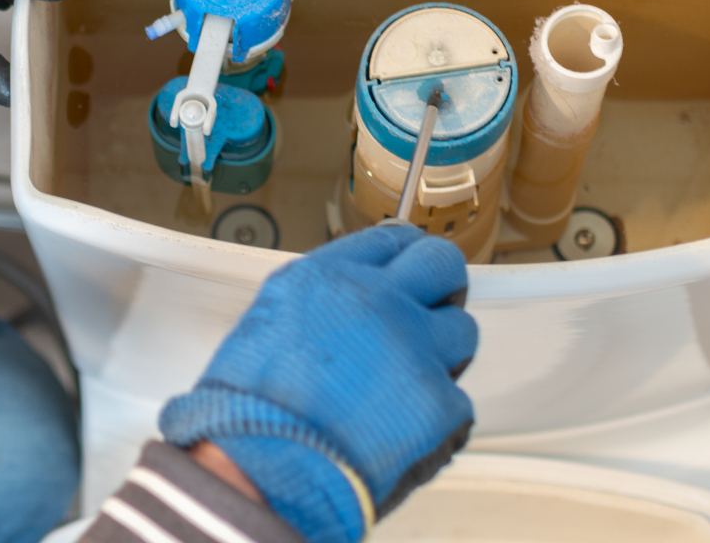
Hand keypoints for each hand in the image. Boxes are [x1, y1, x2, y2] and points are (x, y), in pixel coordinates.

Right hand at [160, 225, 476, 542]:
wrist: (260, 470)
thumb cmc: (248, 410)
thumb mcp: (269, 321)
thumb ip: (321, 302)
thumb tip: (347, 306)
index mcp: (330, 277)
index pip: (392, 239)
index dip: (407, 254)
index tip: (412, 265)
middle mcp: (379, 300)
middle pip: (442, 264)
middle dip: (443, 285)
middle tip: (430, 312)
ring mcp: (414, 347)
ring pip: (461, 331)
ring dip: (442, 354)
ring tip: (406, 384)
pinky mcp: (439, 401)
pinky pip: (457, 400)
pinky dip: (437, 417)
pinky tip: (401, 431)